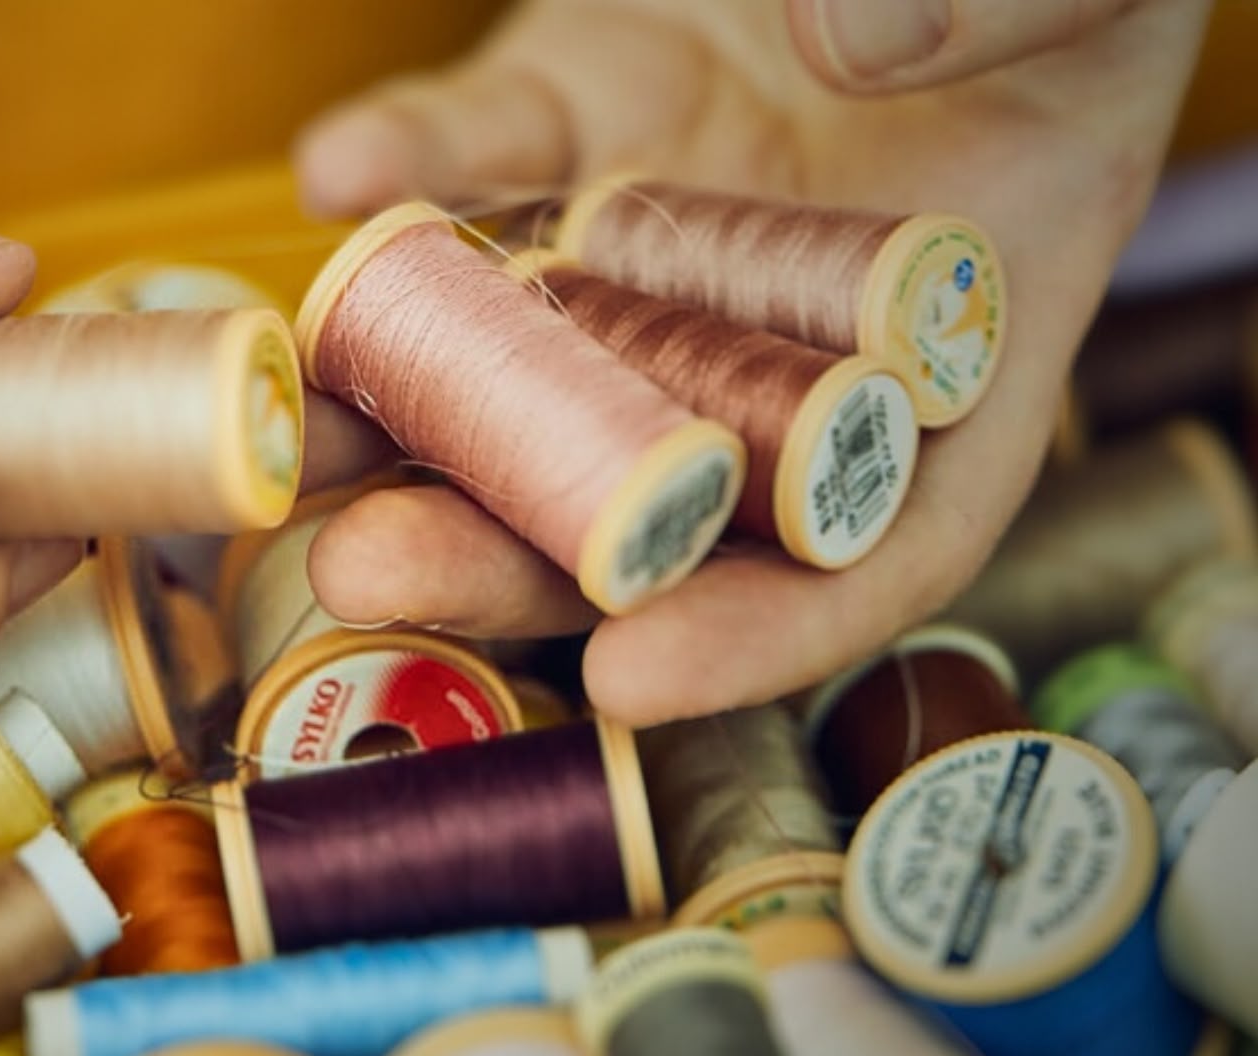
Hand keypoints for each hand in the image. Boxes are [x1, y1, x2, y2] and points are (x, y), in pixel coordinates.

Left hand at [293, 0, 1213, 722]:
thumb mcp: (1086, 0)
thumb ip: (1006, 19)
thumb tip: (856, 49)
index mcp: (942, 363)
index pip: (860, 552)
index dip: (750, 636)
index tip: (629, 674)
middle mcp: (772, 338)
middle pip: (635, 494)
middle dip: (497, 550)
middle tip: (372, 572)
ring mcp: (653, 245)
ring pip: (521, 364)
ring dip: (397, 409)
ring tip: (283, 443)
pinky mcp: (569, 128)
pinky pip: (480, 157)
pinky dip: (408, 167)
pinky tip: (338, 174)